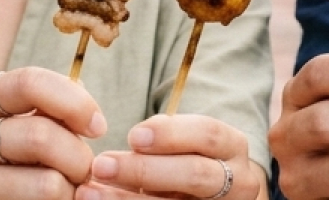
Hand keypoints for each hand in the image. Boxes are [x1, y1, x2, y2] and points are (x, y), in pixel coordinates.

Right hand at [0, 66, 105, 198]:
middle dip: (79, 156)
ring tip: (69, 187)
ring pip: (45, 184)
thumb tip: (84, 100)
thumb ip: (40, 106)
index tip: (98, 126)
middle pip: (42, 137)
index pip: (31, 84)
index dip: (76, 103)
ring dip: (71, 188)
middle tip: (84, 169)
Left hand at [76, 114, 263, 199]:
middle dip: (144, 170)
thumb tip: (137, 138)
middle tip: (101, 165)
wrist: (217, 198)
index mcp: (233, 147)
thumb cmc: (194, 162)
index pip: (208, 134)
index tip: (132, 136)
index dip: (171, 134)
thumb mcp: (191, 145)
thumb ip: (169, 139)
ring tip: (89, 192)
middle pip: (195, 174)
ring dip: (127, 199)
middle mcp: (239, 181)